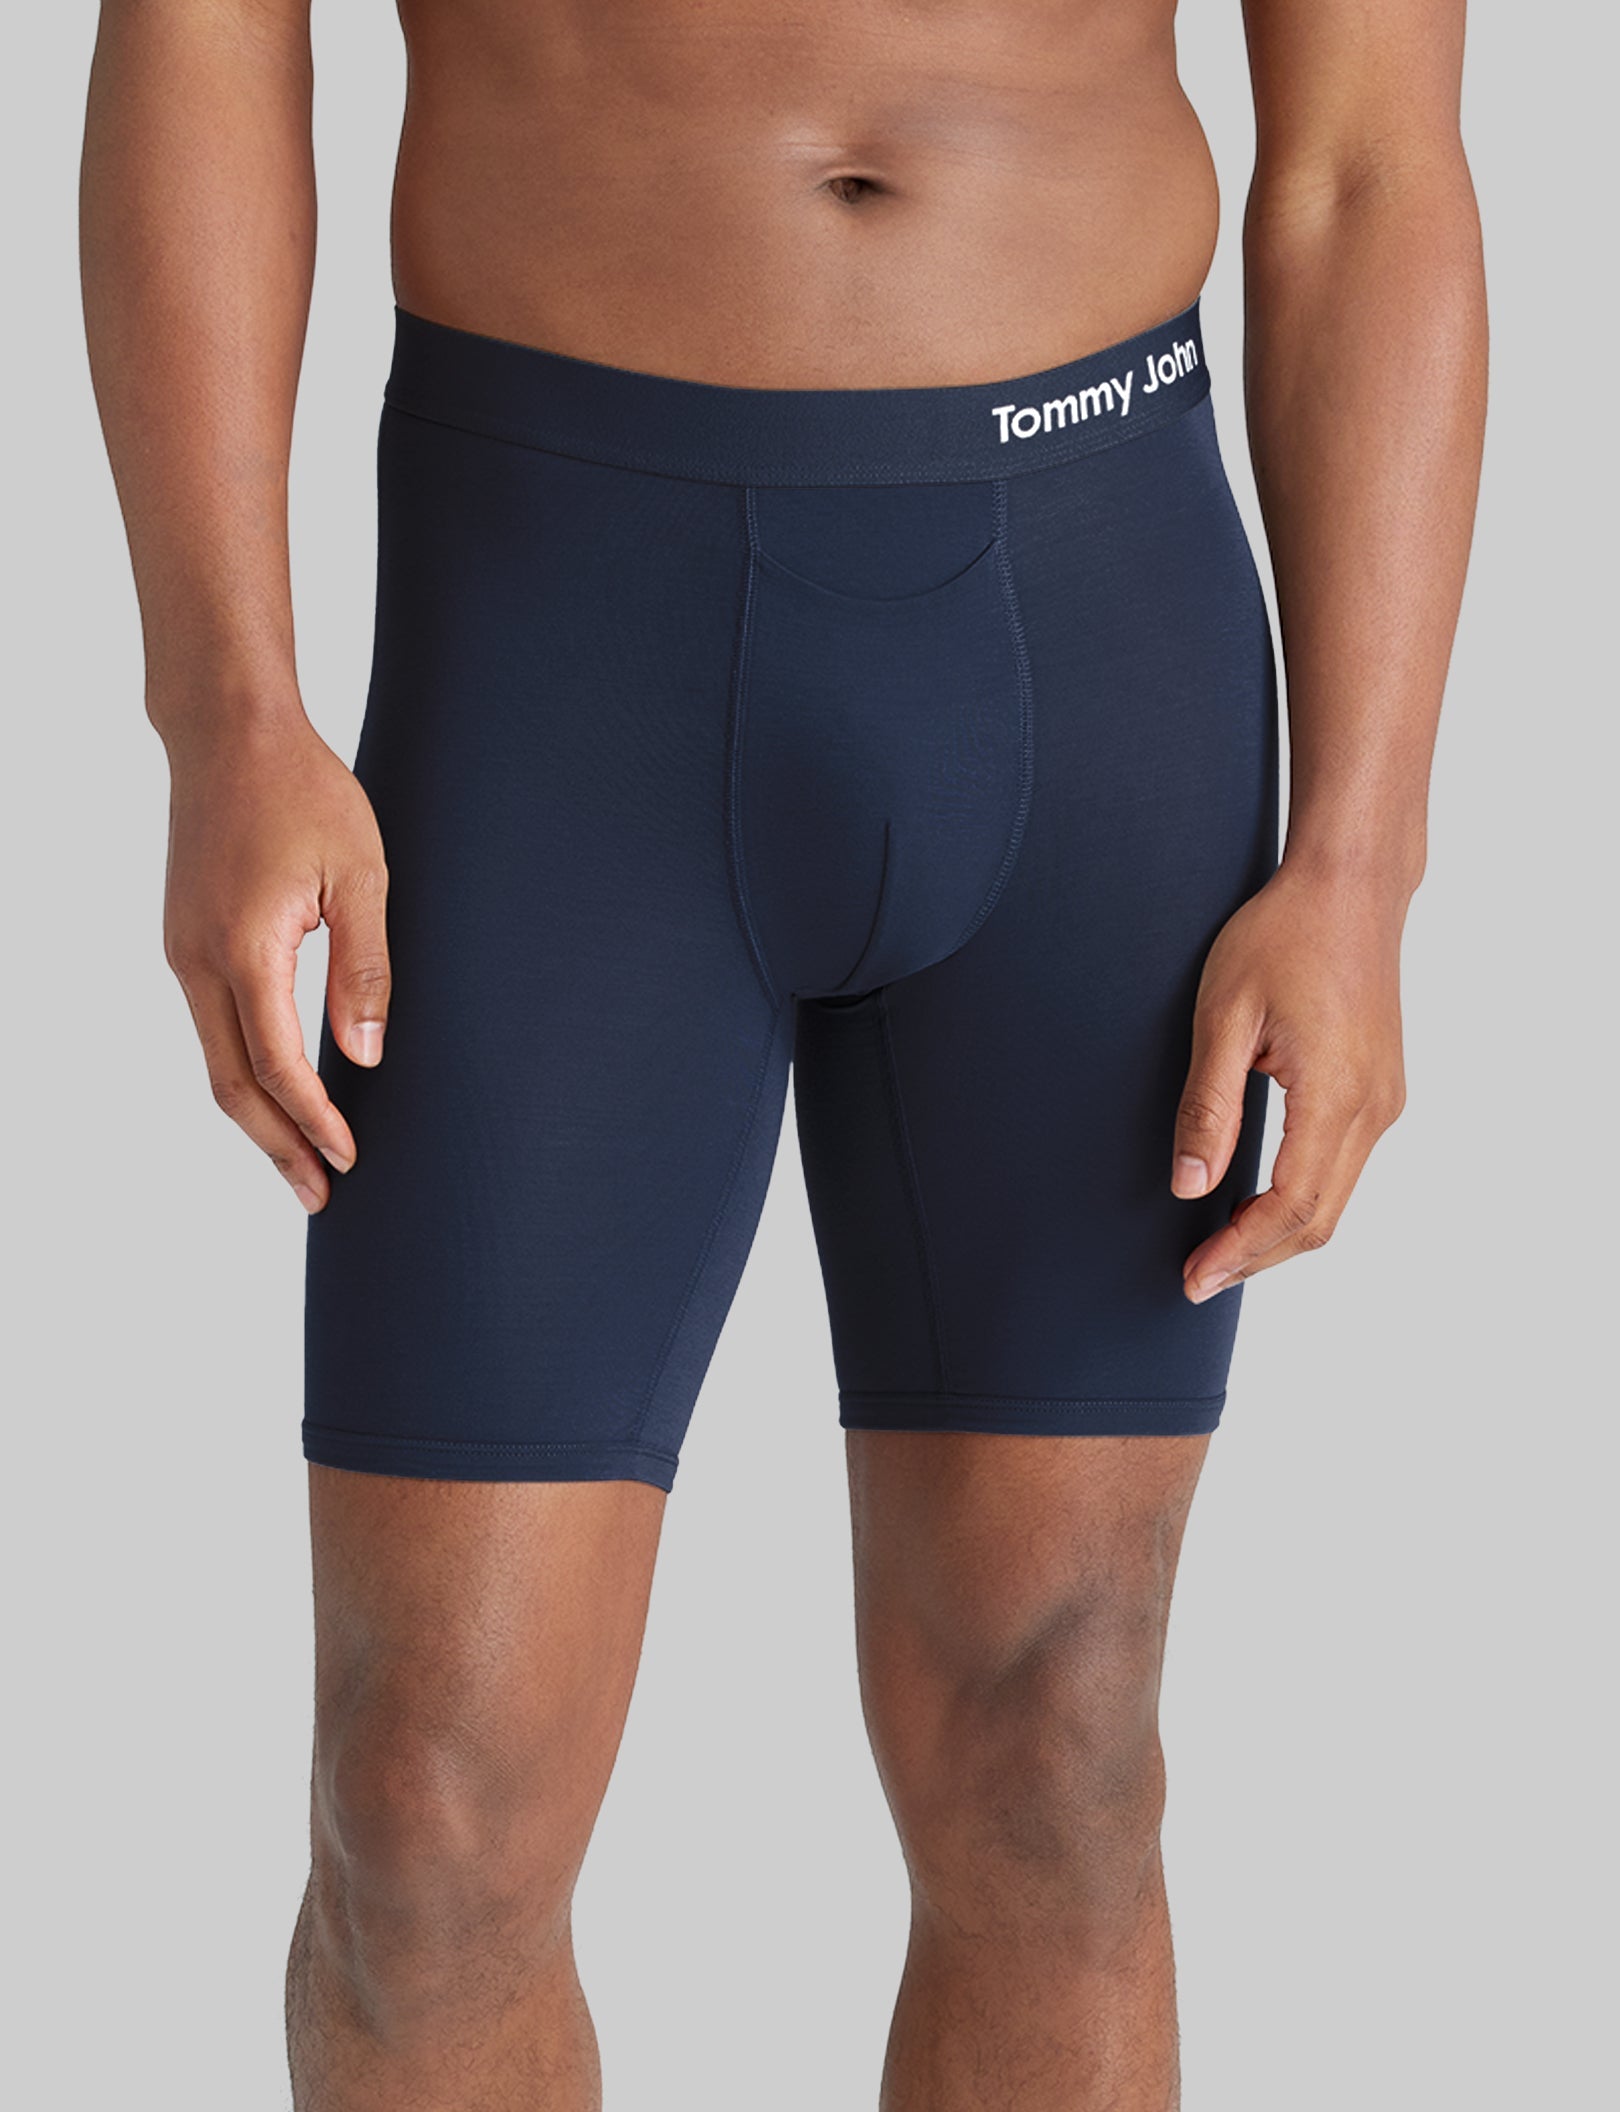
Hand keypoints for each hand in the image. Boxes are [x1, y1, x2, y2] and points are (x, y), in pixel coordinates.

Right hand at [161, 709, 389, 1211]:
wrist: (227, 731)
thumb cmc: (304, 791)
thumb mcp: (360, 874)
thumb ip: (365, 968)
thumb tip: (366, 1054)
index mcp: (244, 948)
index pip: (277, 1065)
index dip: (314, 1121)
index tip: (348, 1158)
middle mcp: (197, 960)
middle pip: (231, 1084)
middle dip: (277, 1146)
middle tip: (320, 1196)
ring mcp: (182, 951)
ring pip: (214, 1060)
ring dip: (257, 1116)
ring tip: (301, 1159)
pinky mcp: (184, 940)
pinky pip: (211, 1027)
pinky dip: (242, 1072)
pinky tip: (276, 1092)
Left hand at [1172, 862, 1408, 1301]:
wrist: (1350, 887)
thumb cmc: (1282, 936)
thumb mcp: (1225, 1016)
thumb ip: (1208, 1107)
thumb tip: (1189, 1185)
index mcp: (1336, 1094)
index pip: (1291, 1205)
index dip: (1241, 1251)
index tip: (1194, 1277)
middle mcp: (1374, 1107)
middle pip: (1320, 1219)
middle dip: (1256, 1257)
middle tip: (1196, 1278)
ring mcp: (1385, 1100)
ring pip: (1335, 1199)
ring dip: (1278, 1234)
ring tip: (1217, 1250)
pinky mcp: (1380, 1090)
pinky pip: (1343, 1168)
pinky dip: (1300, 1200)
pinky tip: (1254, 1202)